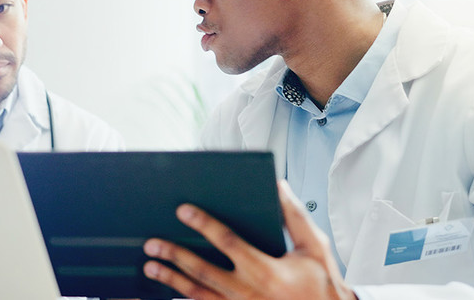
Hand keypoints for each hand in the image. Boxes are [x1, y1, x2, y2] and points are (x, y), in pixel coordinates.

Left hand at [142, 180, 355, 299]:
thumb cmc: (322, 284)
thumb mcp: (314, 248)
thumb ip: (294, 217)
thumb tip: (278, 185)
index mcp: (268, 271)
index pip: (228, 243)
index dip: (204, 225)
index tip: (183, 210)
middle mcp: (249, 293)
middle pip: (203, 271)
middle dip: (175, 255)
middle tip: (151, 243)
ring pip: (198, 294)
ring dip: (171, 280)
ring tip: (151, 265)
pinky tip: (168, 292)